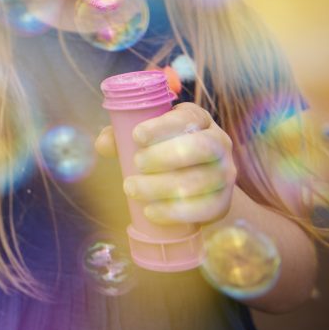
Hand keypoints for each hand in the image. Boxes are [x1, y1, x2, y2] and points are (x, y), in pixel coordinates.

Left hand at [95, 103, 236, 224]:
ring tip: (132, 189)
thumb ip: (119, 136)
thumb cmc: (159, 151)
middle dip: (165, 156)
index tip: (137, 136)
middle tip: (136, 164)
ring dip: (163, 187)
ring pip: (200, 180)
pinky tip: (151, 211)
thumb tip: (103, 144)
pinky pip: (206, 208)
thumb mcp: (141, 138)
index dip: (162, 126)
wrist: (191, 183)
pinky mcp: (224, 201)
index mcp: (198, 119)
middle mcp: (219, 143)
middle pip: (201, 147)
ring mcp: (225, 173)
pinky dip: (175, 212)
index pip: (187, 118)